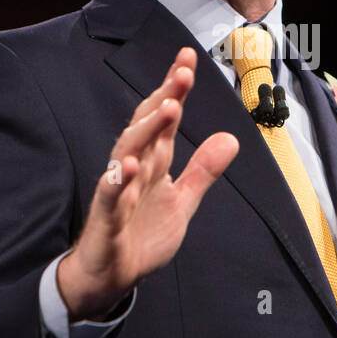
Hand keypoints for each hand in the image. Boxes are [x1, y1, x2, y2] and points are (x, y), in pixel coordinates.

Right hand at [57, 47, 239, 320]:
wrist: (109, 278)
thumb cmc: (140, 235)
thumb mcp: (181, 202)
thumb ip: (203, 171)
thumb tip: (230, 138)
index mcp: (152, 163)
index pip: (164, 119)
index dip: (174, 89)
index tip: (188, 58)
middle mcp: (133, 170)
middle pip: (146, 127)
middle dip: (163, 99)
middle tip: (183, 73)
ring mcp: (118, 193)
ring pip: (128, 154)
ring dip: (146, 131)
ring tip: (167, 109)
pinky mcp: (106, 220)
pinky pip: (110, 198)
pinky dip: (118, 182)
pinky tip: (128, 167)